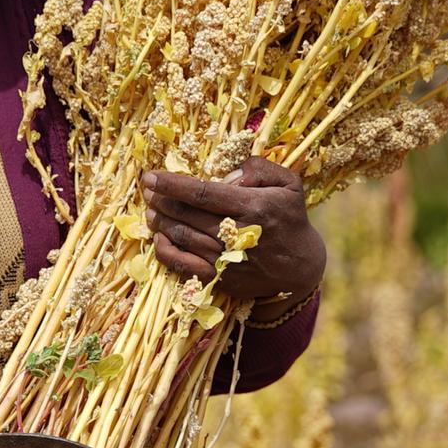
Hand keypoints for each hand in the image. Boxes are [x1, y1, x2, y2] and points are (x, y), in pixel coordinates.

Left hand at [141, 156, 325, 306]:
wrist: (300, 267)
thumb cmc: (290, 218)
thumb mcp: (289, 184)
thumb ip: (260, 168)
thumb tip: (228, 171)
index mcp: (253, 207)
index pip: (202, 193)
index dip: (172, 184)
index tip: (151, 176)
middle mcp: (237, 234)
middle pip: (186, 214)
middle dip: (161, 200)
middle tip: (147, 189)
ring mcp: (227, 260)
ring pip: (181, 237)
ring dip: (159, 221)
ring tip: (150, 209)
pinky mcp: (221, 280)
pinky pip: (183, 266)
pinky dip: (166, 252)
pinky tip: (158, 238)